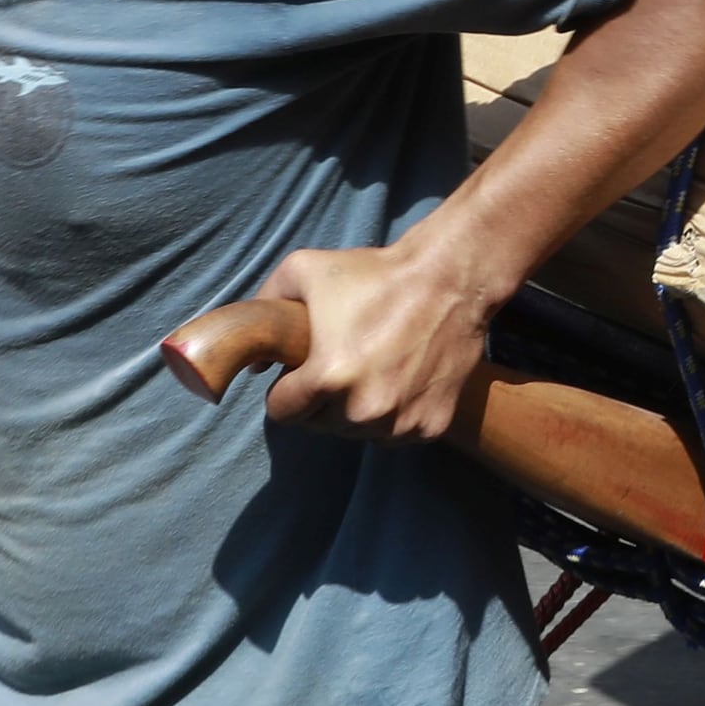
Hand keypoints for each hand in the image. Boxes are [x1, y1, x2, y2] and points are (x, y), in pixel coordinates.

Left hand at [259, 237, 496, 441]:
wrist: (451, 279)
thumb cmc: (375, 274)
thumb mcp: (302, 270)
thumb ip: (263, 310)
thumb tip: (253, 364)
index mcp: (327, 377)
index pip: (282, 412)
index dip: (287, 389)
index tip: (301, 372)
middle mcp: (362, 410)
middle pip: (319, 425)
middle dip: (321, 401)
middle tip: (341, 366)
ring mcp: (400, 423)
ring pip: (357, 433)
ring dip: (356, 411)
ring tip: (372, 370)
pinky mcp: (430, 426)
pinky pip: (395, 435)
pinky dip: (394, 416)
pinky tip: (402, 380)